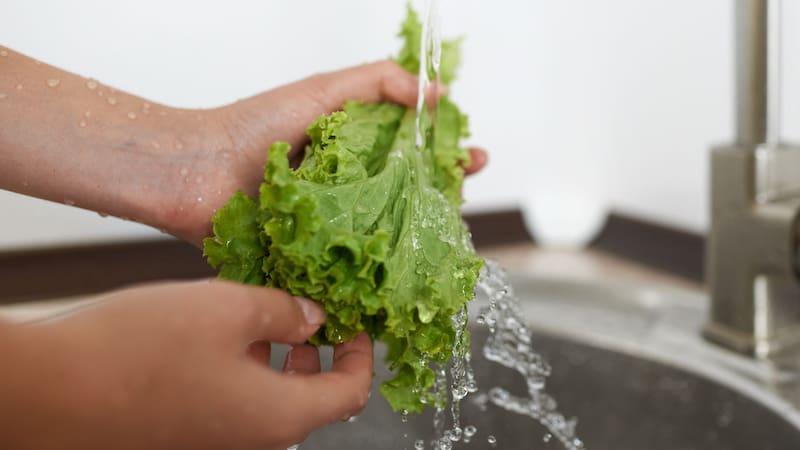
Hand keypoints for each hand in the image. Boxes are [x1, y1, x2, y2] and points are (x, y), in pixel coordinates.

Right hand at [0, 280, 371, 449]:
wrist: (54, 393)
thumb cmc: (144, 350)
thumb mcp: (231, 308)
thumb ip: (285, 313)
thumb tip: (313, 317)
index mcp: (280, 415)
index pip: (351, 393)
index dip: (362, 353)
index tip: (356, 320)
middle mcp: (255, 438)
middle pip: (312, 397)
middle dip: (320, 351)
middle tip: (312, 311)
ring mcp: (218, 439)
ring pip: (271, 396)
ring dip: (279, 355)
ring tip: (263, 310)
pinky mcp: (187, 431)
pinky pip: (234, 400)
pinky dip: (245, 365)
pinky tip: (222, 328)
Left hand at [158, 60, 487, 244]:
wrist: (191, 172)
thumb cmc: (250, 127)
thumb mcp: (322, 91)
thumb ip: (380, 82)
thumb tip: (437, 92)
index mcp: (350, 145)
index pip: (412, 149)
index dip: (446, 152)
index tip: (473, 157)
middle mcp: (346, 184)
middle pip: (407, 192)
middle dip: (442, 194)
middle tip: (463, 194)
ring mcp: (331, 222)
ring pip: (386, 232)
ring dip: (417, 236)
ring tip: (443, 233)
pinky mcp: (313, 256)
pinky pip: (352, 265)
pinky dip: (377, 270)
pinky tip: (400, 272)